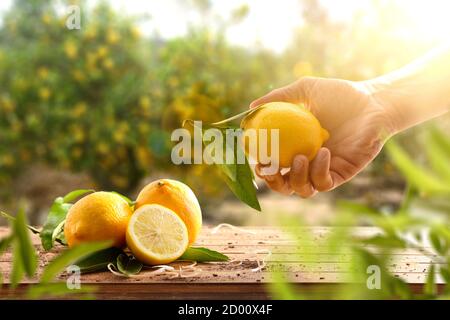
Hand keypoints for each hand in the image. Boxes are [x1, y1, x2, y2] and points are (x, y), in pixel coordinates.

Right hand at [251, 77, 393, 197]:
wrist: (373, 103)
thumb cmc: (341, 95)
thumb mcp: (305, 90)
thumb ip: (278, 97)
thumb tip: (251, 107)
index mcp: (295, 147)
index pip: (272, 164)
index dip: (261, 166)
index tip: (254, 156)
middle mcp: (307, 162)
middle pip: (283, 185)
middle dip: (272, 182)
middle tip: (269, 168)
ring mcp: (323, 170)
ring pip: (302, 190)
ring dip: (295, 178)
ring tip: (298, 158)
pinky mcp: (341, 175)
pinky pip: (324, 183)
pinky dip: (318, 171)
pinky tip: (322, 152)